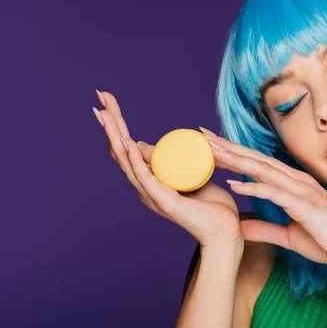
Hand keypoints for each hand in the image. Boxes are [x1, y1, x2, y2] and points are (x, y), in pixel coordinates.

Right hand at [94, 91, 242, 250]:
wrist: (225, 231)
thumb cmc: (210, 205)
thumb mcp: (188, 174)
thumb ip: (171, 162)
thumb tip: (145, 145)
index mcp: (149, 180)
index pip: (127, 147)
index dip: (118, 124)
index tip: (108, 99)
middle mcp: (145, 186)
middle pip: (121, 150)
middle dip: (111, 122)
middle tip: (101, 96)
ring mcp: (152, 194)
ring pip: (128, 160)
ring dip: (116, 135)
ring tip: (105, 113)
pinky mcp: (164, 201)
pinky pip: (145, 177)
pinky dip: (134, 160)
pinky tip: (126, 144)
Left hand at [204, 134, 326, 269]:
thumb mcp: (288, 235)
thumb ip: (264, 228)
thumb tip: (241, 226)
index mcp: (293, 184)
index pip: (258, 164)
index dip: (235, 154)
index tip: (212, 147)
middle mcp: (296, 181)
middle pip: (256, 159)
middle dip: (229, 147)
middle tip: (203, 136)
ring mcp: (300, 190)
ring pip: (262, 169)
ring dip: (236, 159)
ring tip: (212, 151)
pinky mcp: (303, 205)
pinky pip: (274, 192)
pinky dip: (254, 186)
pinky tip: (234, 184)